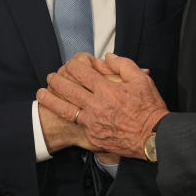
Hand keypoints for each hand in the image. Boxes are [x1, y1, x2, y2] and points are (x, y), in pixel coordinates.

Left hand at [38, 53, 167, 159]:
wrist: (154, 138)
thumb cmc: (149, 109)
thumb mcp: (141, 80)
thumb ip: (123, 65)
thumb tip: (107, 57)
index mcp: (108, 90)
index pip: (82, 72)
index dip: (72, 65)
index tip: (70, 64)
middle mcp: (97, 106)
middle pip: (68, 90)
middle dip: (56, 81)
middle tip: (50, 77)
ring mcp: (93, 122)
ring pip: (65, 109)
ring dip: (50, 100)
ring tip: (41, 94)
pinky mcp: (93, 136)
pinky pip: (76, 125)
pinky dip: (65, 117)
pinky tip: (59, 113)